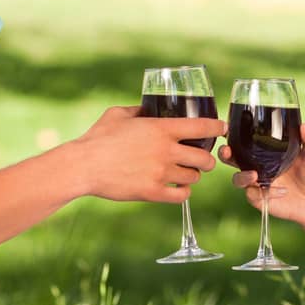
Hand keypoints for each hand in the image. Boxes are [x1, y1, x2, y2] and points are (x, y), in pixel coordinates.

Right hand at [67, 105, 221, 203]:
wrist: (83, 166)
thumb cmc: (98, 137)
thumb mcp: (118, 113)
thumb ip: (138, 110)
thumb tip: (147, 107)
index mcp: (161, 129)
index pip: (202, 127)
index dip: (217, 128)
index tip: (222, 129)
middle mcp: (166, 151)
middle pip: (205, 159)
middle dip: (207, 159)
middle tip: (202, 159)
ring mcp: (161, 173)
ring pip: (194, 178)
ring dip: (192, 175)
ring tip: (186, 173)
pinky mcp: (152, 192)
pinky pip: (181, 196)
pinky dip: (183, 192)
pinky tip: (177, 188)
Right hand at [225, 123, 304, 228]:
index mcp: (266, 152)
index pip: (245, 141)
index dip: (233, 135)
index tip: (228, 130)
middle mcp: (258, 166)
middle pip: (232, 158)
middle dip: (225, 154)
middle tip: (227, 151)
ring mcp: (258, 183)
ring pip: (237, 178)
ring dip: (242, 176)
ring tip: (255, 176)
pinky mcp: (260, 199)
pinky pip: (253, 195)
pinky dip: (265, 192)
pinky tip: (282, 191)